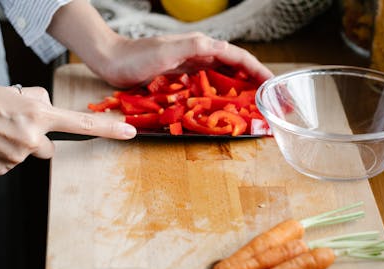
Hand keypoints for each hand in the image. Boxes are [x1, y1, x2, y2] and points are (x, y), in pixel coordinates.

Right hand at [0, 84, 135, 174]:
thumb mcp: (14, 93)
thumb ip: (39, 103)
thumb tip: (50, 110)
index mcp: (37, 113)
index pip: (81, 124)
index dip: (108, 129)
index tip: (129, 132)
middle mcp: (31, 137)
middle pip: (48, 148)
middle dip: (36, 140)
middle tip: (11, 126)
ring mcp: (17, 156)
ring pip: (27, 155)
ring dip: (15, 146)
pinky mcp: (2, 169)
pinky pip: (11, 164)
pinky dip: (1, 155)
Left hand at [47, 0, 273, 87]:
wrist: (112, 60)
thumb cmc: (136, 56)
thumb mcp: (166, 50)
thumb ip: (193, 48)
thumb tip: (220, 49)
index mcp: (202, 47)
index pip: (238, 57)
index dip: (257, 71)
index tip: (271, 86)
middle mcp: (200, 56)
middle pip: (235, 68)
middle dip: (254, 82)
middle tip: (268, 101)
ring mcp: (192, 67)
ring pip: (224, 78)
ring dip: (240, 90)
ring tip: (253, 107)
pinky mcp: (182, 78)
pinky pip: (208, 87)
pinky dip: (221, 95)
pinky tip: (224, 106)